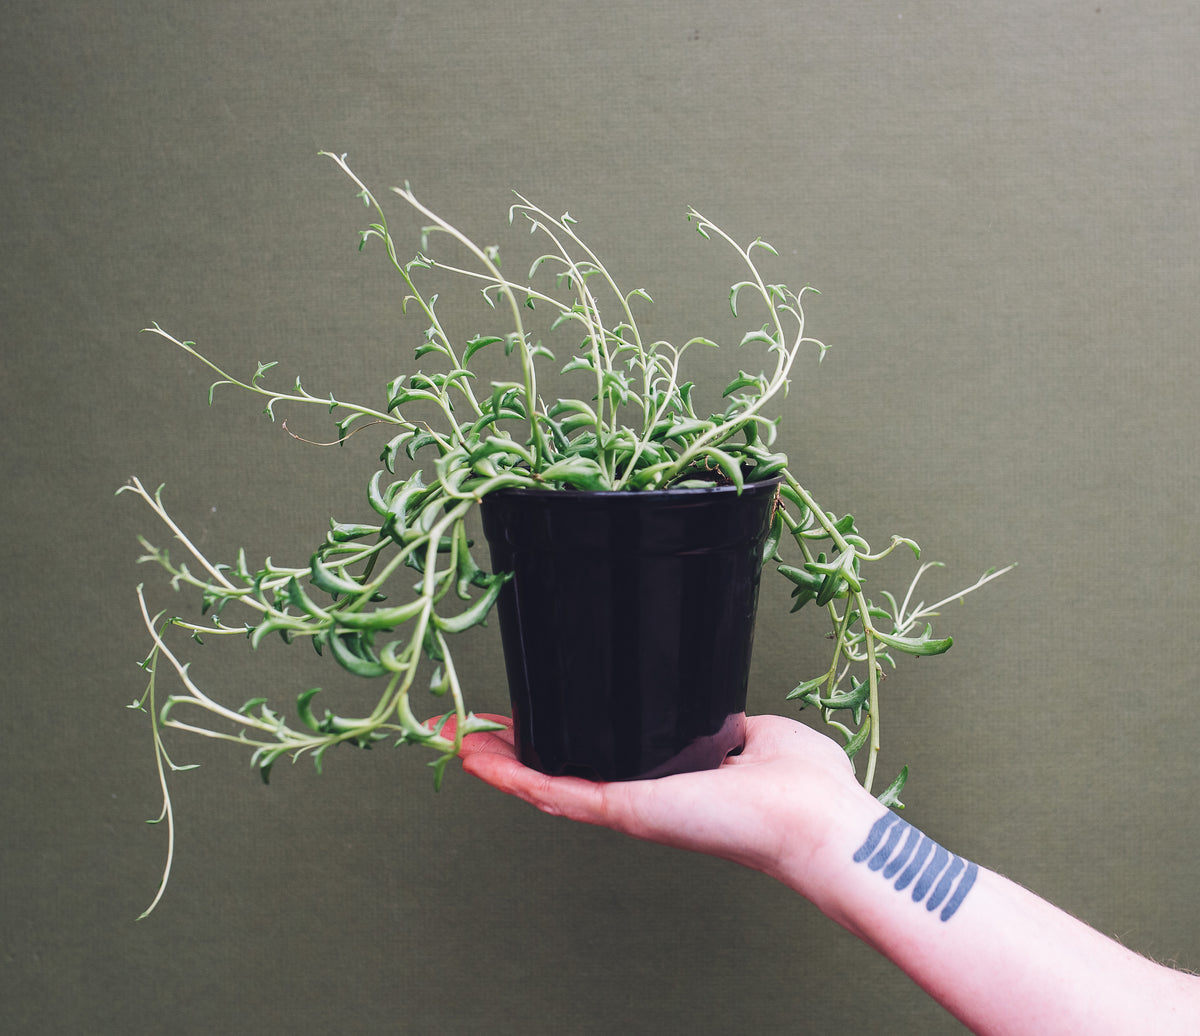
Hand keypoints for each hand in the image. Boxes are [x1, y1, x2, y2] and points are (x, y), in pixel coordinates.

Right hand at [455, 713, 875, 888]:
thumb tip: (731, 719)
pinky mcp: (629, 810)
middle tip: (471, 729)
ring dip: (500, 763)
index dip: (560, 736)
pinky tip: (481, 760)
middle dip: (512, 750)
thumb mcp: (757, 736)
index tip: (531, 713)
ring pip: (548, 785)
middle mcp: (643, 798)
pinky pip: (559, 793)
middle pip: (562, 771)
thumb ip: (735, 729)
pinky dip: (515, 777)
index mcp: (671, 779)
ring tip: (458, 739)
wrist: (818, 819)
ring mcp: (631, 807)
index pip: (602, 756)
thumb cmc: (805, 788)